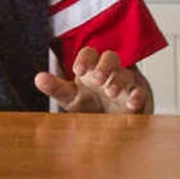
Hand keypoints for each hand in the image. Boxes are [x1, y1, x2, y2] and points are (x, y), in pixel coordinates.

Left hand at [34, 48, 150, 113]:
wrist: (112, 124)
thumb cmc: (91, 104)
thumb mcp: (71, 98)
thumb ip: (56, 88)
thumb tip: (38, 78)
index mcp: (91, 69)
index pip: (89, 54)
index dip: (85, 58)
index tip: (78, 71)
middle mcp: (110, 72)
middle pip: (111, 57)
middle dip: (105, 66)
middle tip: (98, 79)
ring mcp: (126, 83)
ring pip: (127, 74)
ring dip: (119, 81)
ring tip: (110, 92)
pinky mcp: (138, 97)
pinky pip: (141, 91)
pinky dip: (137, 95)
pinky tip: (131, 102)